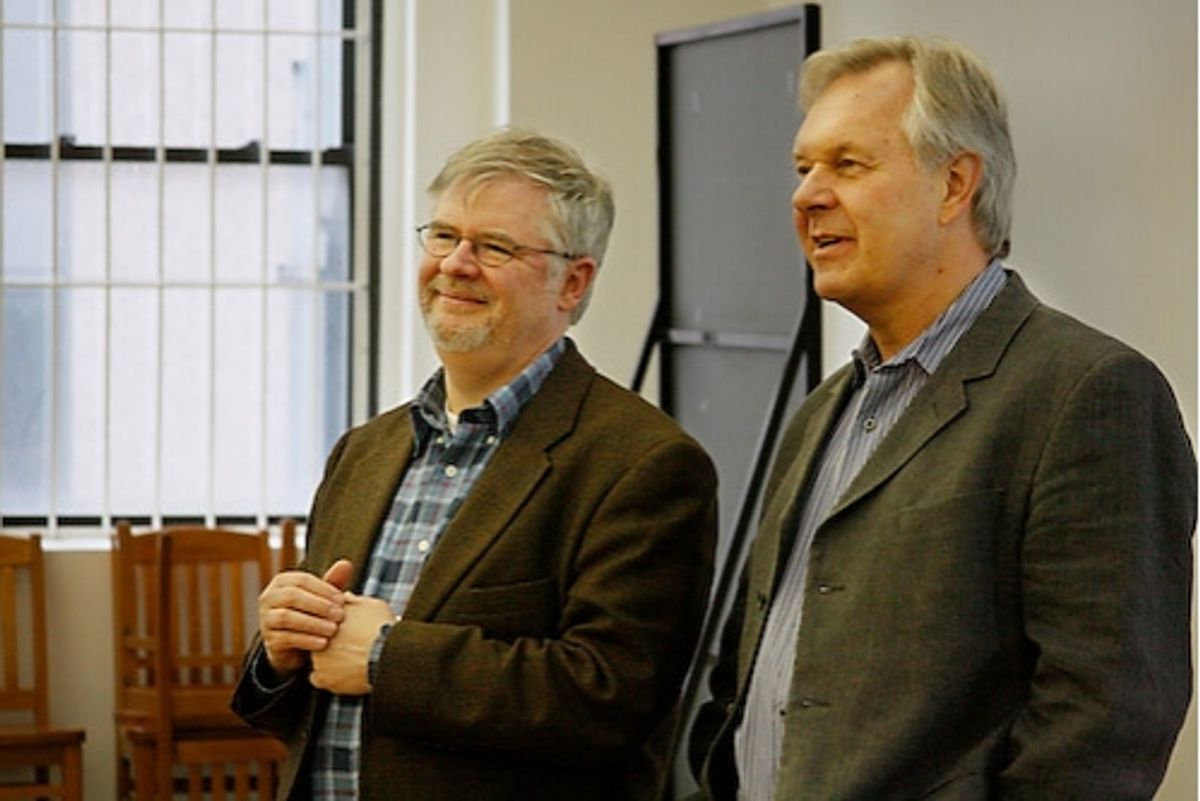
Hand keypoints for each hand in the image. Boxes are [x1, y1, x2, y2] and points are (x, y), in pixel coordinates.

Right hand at [257, 559, 352, 676]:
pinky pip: (286, 638)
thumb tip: (346, 563)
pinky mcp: (269, 640)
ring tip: (333, 629)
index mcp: (282, 582)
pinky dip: (306, 640)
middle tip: (340, 615)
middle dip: (319, 605)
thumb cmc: (311, 613)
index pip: (302, 580)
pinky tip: (323, 643)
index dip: (324, 589)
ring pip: (287, 617)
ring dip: (313, 623)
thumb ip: (333, 581)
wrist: (297, 645)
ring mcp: (266, 619)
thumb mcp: (322, 597)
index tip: (342, 600)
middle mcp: (269, 598)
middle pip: (292, 597)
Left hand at [310, 594, 396, 695]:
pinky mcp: (323, 676)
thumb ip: (355, 601)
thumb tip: (346, 596)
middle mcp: (319, 635)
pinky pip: (317, 679)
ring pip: (317, 659)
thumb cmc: (383, 628)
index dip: (334, 629)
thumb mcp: (373, 605)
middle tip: (347, 648)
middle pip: (318, 639)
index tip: (345, 633)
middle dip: (330, 643)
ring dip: (328, 660)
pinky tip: (342, 676)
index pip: (322, 622)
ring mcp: (319, 656)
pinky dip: (327, 679)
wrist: (387, 653)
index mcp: (330, 617)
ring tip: (348, 663)